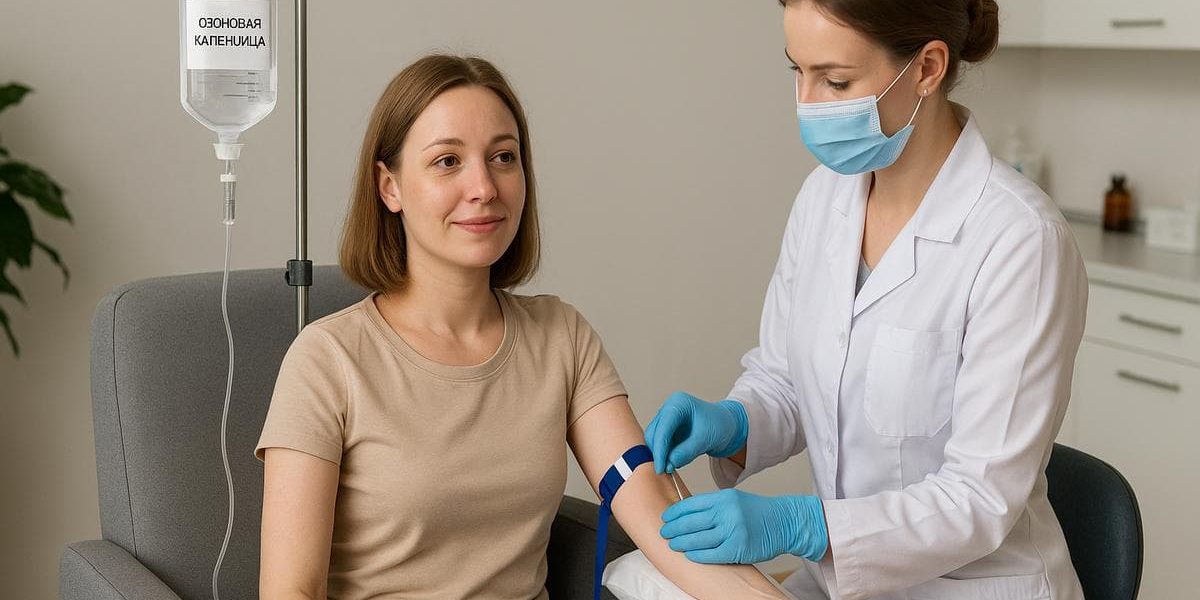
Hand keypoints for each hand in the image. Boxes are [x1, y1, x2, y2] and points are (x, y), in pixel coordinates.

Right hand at [644, 391, 747, 474]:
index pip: (663, 429)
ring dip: (661, 455)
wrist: (726, 425)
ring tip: (672, 467)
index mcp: (678, 403)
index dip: (660, 450)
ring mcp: (666, 418)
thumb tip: (669, 463)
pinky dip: (665, 455)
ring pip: (654, 440)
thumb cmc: (719, 425)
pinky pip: (660, 444)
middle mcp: (668, 408)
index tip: (661, 468)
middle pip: (654, 433)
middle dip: (659, 453)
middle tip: (666, 471)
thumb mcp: (706, 439)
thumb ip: (686, 451)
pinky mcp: (667, 429)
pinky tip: (674, 461)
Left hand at [659, 489, 827, 563]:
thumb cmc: (758, 512)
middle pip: (691, 522)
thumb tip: (685, 514)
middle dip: (674, 529)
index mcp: (723, 498)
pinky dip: (698, 555)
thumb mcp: (734, 500)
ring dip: (682, 543)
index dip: (675, 513)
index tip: (665, 518)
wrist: (785, 522)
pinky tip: (690, 555)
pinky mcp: (738, 548)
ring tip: (673, 544)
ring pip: (699, 539)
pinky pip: (712, 554)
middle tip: (664, 533)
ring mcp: (733, 531)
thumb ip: (712, 506)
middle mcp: (727, 512)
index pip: (691, 505)